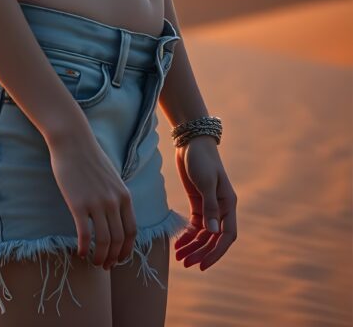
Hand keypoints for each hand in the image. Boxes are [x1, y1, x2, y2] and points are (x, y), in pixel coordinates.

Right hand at [48, 129, 136, 270]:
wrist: (72, 141)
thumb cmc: (89, 158)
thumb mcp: (112, 177)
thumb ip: (116, 196)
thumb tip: (116, 216)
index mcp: (124, 195)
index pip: (132, 230)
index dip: (127, 249)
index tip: (119, 258)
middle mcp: (114, 201)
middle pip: (119, 239)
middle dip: (113, 257)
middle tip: (105, 265)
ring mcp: (97, 203)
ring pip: (104, 240)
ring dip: (100, 256)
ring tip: (93, 262)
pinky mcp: (78, 203)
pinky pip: (85, 234)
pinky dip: (84, 247)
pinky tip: (80, 253)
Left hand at [173, 135, 237, 270]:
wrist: (191, 141)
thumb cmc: (201, 159)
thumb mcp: (206, 181)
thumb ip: (210, 206)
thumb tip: (213, 231)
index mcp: (228, 204)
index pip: (226, 235)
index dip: (216, 252)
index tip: (203, 264)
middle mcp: (221, 208)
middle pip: (213, 238)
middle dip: (200, 252)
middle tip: (185, 263)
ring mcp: (209, 206)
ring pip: (203, 234)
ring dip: (193, 246)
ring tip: (178, 257)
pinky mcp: (198, 202)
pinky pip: (195, 225)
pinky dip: (187, 235)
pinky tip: (178, 243)